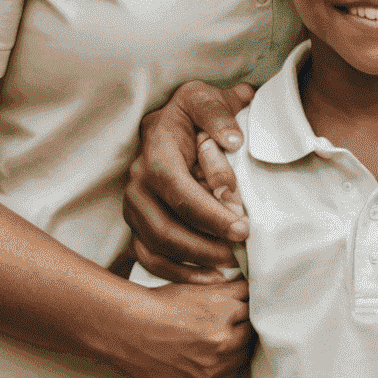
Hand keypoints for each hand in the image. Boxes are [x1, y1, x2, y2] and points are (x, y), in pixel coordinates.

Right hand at [107, 278, 250, 377]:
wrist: (129, 330)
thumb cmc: (160, 303)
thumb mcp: (197, 288)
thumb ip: (226, 292)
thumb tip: (246, 292)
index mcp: (225, 307)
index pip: (252, 302)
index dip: (248, 302)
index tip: (245, 304)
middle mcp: (223, 336)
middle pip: (252, 330)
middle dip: (247, 324)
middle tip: (239, 323)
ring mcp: (213, 364)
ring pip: (244, 355)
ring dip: (240, 347)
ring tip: (228, 342)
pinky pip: (230, 377)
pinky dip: (228, 368)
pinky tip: (220, 360)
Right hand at [125, 81, 254, 282]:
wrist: (175, 118)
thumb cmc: (196, 110)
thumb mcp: (207, 99)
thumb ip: (219, 115)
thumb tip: (233, 142)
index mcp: (156, 151)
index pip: (180, 192)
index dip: (211, 215)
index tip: (243, 228)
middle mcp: (138, 181)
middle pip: (166, 227)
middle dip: (205, 245)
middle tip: (239, 252)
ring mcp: (134, 206)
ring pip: (156, 246)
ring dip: (193, 263)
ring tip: (229, 267)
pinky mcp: (137, 223)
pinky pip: (149, 257)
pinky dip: (176, 273)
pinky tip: (208, 279)